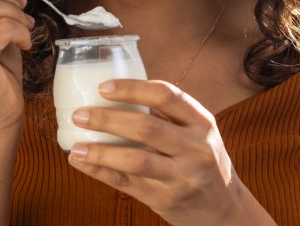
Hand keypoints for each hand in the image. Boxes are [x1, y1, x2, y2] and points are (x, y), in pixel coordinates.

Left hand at [66, 80, 273, 225]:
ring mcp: (182, 176)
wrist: (224, 211)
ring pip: (136, 160)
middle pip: (147, 128)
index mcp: (202, 123)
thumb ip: (168, 116)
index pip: (167, 96)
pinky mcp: (167, 199)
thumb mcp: (199, 134)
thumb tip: (118, 94)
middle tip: (80, 114)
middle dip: (107, 119)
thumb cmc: (204, 163)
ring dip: (100, 152)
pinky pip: (128, 183)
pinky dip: (101, 172)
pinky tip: (82, 163)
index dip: (132, 89)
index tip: (103, 87)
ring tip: (75, 146)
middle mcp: (196, 148)